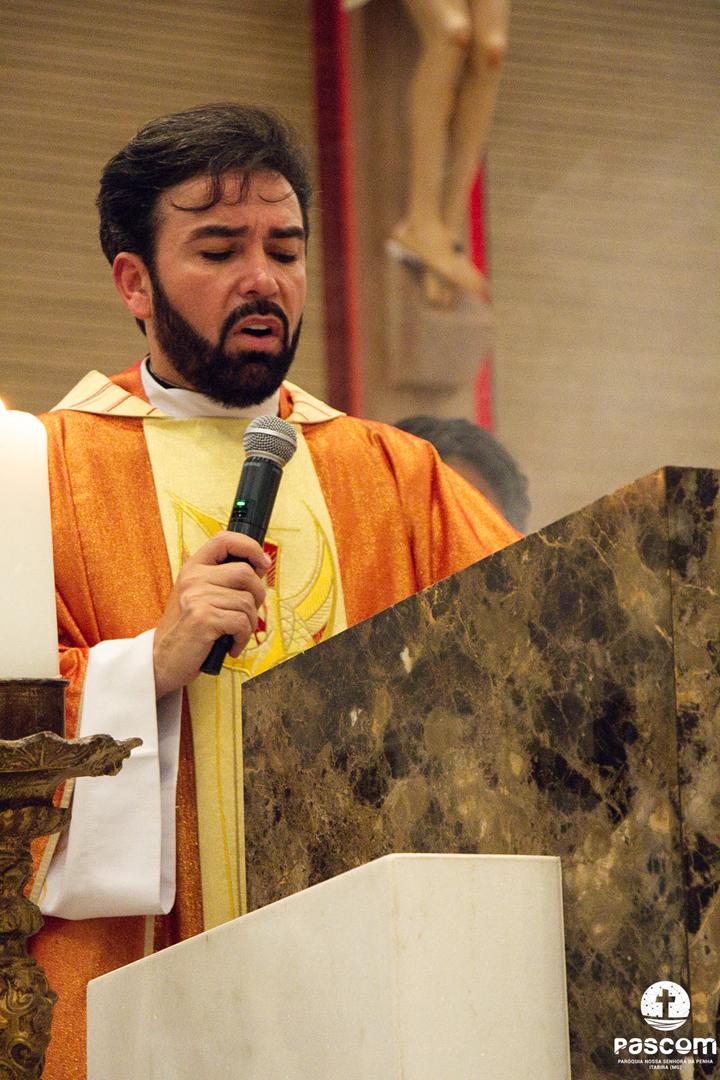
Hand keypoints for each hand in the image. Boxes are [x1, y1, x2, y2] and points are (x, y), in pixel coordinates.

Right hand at [153, 531, 269, 697]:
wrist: (161, 660)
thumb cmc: (187, 631)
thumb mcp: (199, 597)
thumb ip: (222, 581)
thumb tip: (259, 568)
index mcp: (193, 568)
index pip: (225, 539)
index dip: (250, 547)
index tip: (262, 564)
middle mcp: (193, 578)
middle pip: (246, 573)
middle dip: (257, 596)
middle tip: (247, 614)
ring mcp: (196, 597)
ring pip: (247, 601)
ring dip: (249, 623)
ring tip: (234, 634)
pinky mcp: (203, 618)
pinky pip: (241, 622)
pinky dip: (243, 638)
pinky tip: (231, 645)